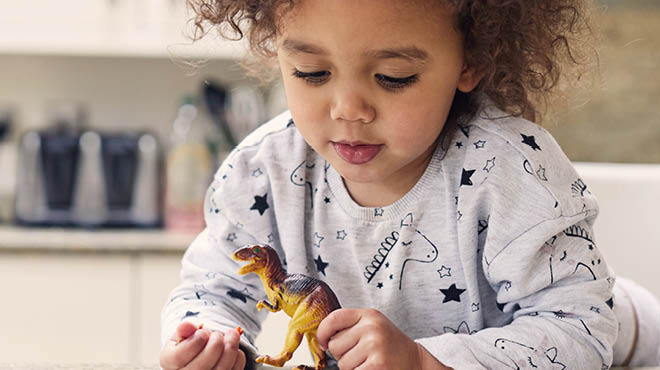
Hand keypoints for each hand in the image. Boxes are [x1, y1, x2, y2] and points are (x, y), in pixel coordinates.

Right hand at [160, 321, 245, 369]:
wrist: (198, 358)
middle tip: (218, 334)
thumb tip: (187, 326)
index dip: (195, 342)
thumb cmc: (189, 344)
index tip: (204, 332)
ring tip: (232, 335)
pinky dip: (238, 359)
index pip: (179, 356)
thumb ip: (184, 329)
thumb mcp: (183, 334)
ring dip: (230, 349)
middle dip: (215, 345)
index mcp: (169, 362)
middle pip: (201, 367)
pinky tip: (234, 349)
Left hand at [317, 308, 450, 369]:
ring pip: (342, 363)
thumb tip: (323, 339)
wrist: (415, 361)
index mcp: (369, 315)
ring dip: (352, 367)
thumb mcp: (373, 327)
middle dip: (343, 354)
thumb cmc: (390, 345)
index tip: (323, 342)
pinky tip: (372, 368)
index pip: (334, 318)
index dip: (323, 332)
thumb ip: (351, 327)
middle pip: (335, 345)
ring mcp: (374, 345)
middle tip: (362, 354)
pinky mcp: (376, 364)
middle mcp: (371, 327)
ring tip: (369, 362)